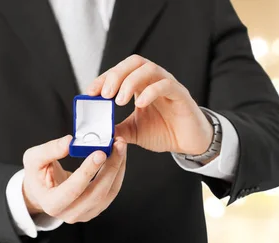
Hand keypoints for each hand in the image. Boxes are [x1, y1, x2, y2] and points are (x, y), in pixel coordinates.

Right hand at [22, 135, 127, 223]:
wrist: (42, 190)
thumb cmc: (37, 175)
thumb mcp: (33, 159)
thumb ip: (49, 150)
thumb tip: (70, 142)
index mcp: (52, 204)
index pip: (72, 190)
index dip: (87, 172)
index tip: (99, 153)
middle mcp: (70, 213)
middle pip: (96, 193)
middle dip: (110, 167)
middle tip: (117, 145)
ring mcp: (86, 213)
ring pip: (109, 193)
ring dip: (118, 168)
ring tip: (120, 147)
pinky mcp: (97, 208)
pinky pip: (112, 191)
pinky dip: (118, 172)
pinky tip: (119, 156)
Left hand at [87, 55, 212, 154]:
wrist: (188, 144)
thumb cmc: (163, 132)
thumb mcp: (133, 131)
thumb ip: (116, 129)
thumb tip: (97, 131)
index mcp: (140, 85)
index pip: (119, 71)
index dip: (103, 79)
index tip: (90, 92)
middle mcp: (154, 80)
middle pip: (134, 62)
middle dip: (116, 75)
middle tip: (104, 94)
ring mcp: (169, 85)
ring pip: (150, 69)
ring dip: (130, 82)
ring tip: (118, 100)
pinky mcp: (181, 95)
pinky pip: (166, 85)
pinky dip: (151, 91)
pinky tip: (139, 104)